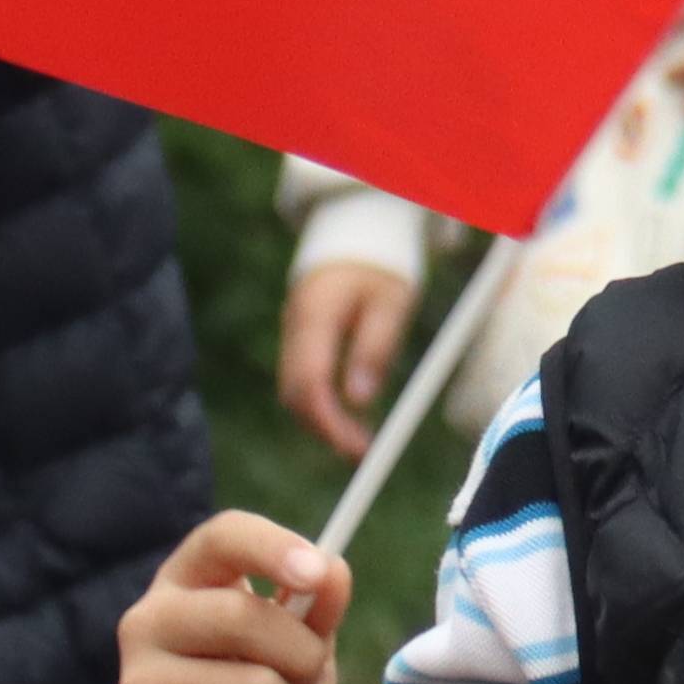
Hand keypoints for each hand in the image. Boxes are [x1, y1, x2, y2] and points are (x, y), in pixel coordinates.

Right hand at [122, 509, 352, 683]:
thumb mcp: (303, 653)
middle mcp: (147, 625)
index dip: (270, 547)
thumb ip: (318, 611)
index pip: (221, 538)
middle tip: (306, 683)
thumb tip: (333, 571)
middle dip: (302, 656)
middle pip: (240, 615)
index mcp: (185, 583)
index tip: (318, 571)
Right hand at [278, 250, 416, 453]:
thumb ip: (375, 348)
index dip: (330, 423)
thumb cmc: (381, 266)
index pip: (309, 383)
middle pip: (294, 394)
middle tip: (363, 453)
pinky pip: (301, 378)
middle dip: (324, 429)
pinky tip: (348, 415)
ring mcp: (292, 331)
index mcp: (315, 316)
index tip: (358, 449)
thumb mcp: (391, 302)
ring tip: (360, 442)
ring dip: (322, 420)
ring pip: (294, 390)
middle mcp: (294, 326)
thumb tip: (358, 400)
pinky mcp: (299, 337)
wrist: (356, 230)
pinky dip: (320, 402)